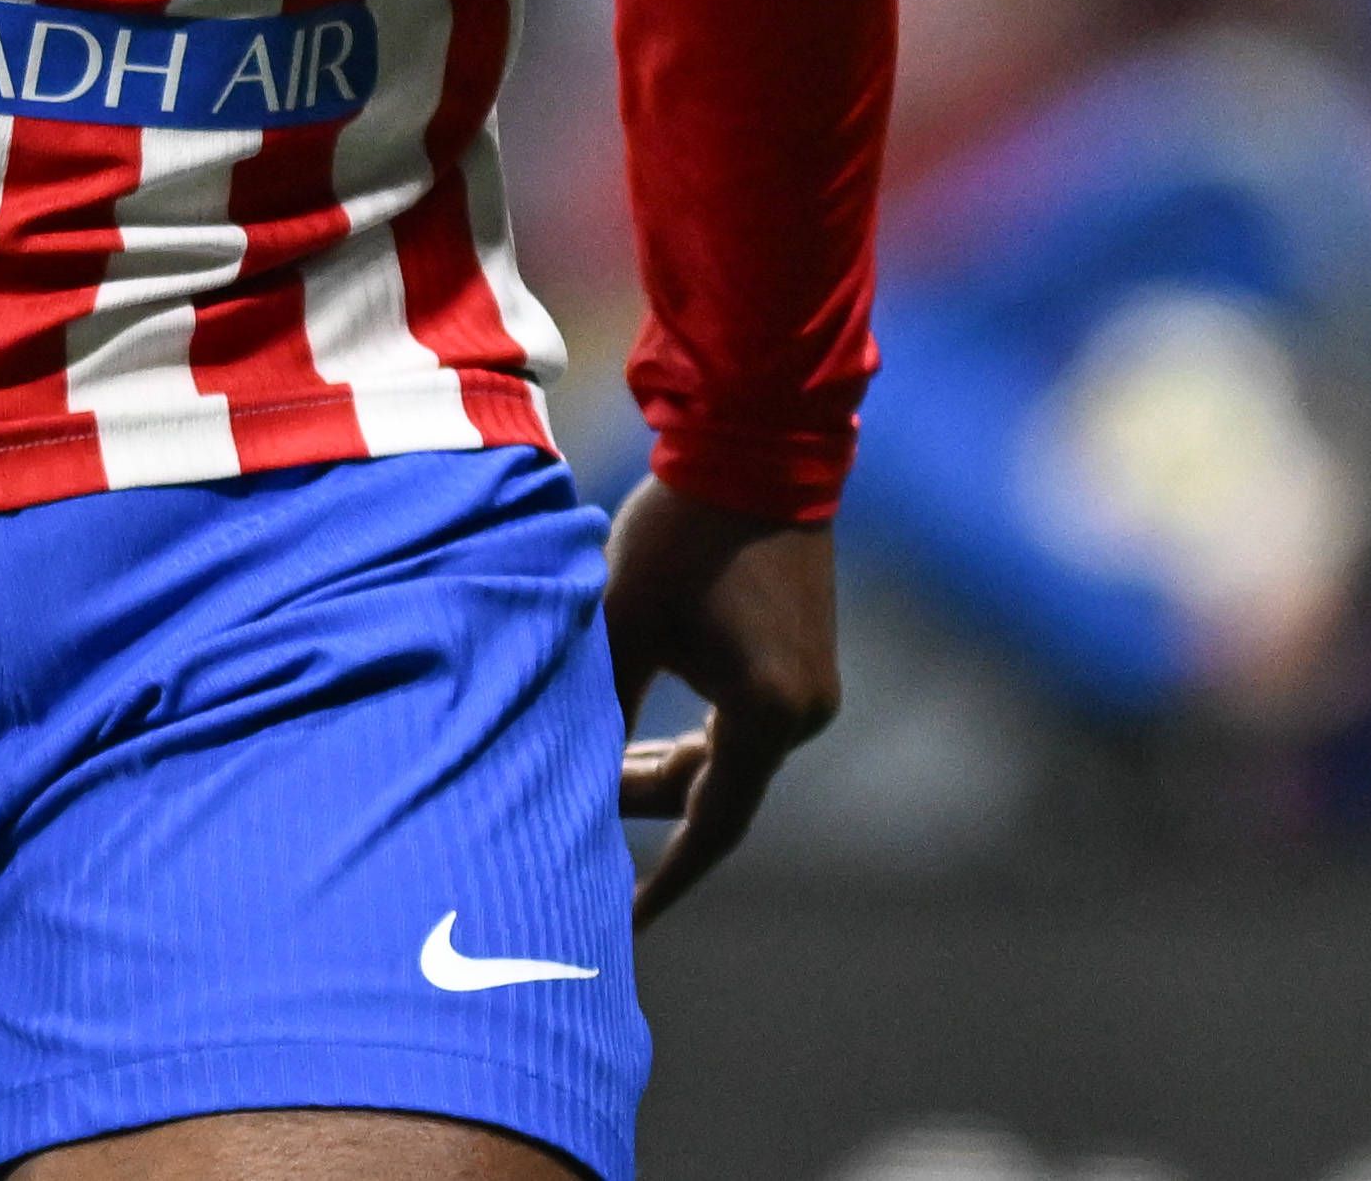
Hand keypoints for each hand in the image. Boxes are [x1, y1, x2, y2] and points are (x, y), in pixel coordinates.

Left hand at [603, 479, 840, 926]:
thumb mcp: (622, 623)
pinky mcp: (804, 659)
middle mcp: (804, 713)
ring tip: (590, 770)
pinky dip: (693, 738)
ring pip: (726, 759)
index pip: (708, 827)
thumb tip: (558, 784)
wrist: (756, 445)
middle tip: (566, 809)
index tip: (620, 927)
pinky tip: (639, 734)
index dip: (662, 882)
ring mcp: (812, 688)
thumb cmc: (681, 534)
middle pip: (713, 792)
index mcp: (766, 715)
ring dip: (663, 768)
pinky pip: (743, 726)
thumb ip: (597, 709)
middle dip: (640, 804)